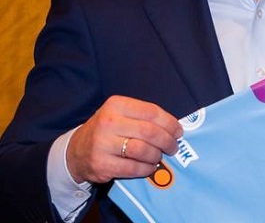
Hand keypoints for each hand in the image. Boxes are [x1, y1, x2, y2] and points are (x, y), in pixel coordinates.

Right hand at [66, 96, 182, 183]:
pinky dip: (146, 169)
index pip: (152, 112)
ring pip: (143, 150)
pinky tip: (149, 167)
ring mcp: (103, 144)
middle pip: (150, 132)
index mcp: (116, 105)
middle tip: (173, 147)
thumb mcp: (120, 114)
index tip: (178, 131)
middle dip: (167, 141)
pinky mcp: (101, 164)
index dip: (170, 123)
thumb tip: (174, 128)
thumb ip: (143, 116)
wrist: (76, 150)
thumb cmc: (107, 130)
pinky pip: (133, 168)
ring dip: (156, 155)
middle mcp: (108, 122)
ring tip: (159, 156)